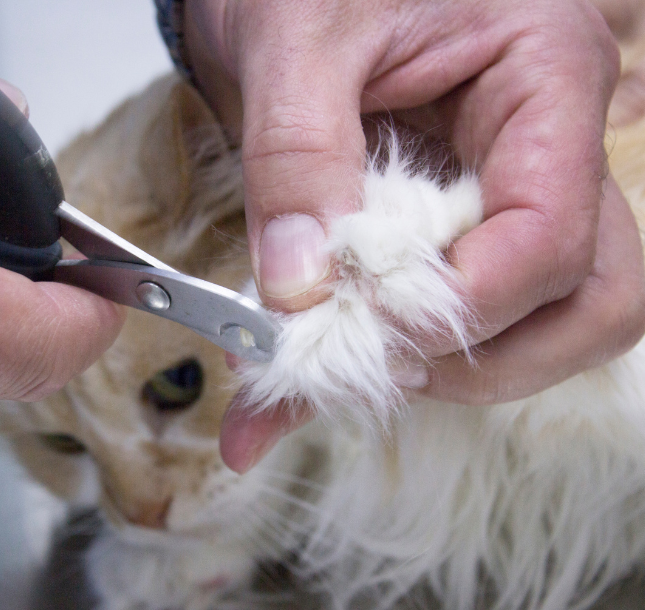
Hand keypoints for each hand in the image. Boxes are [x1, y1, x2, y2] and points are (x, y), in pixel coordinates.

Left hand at [182, 0, 644, 471]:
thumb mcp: (296, 44)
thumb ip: (296, 159)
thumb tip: (300, 292)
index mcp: (543, 76)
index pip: (553, 234)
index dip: (466, 304)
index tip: (368, 326)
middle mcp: (548, 147)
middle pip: (590, 299)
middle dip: (488, 357)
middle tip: (378, 362)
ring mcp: (511, 193)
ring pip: (548, 322)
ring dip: (455, 368)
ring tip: (347, 365)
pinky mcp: (460, 226)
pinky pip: (467, 314)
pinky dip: (394, 361)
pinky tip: (309, 384)